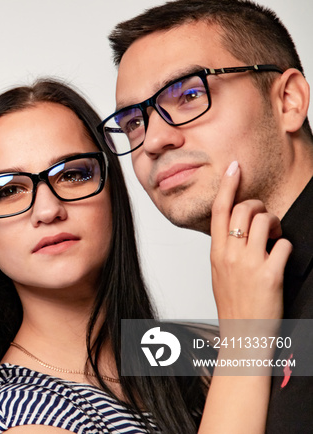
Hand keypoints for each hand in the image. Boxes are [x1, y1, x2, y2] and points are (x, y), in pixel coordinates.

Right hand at [210, 161, 291, 319]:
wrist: (244, 335)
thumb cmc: (234, 305)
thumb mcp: (219, 273)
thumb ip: (226, 249)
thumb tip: (238, 229)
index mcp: (216, 252)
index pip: (219, 211)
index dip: (228, 186)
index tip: (234, 168)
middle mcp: (230, 254)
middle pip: (245, 209)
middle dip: (261, 207)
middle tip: (267, 219)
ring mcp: (249, 263)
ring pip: (266, 221)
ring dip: (277, 224)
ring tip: (276, 238)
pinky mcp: (270, 273)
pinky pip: (284, 244)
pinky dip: (286, 248)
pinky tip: (281, 260)